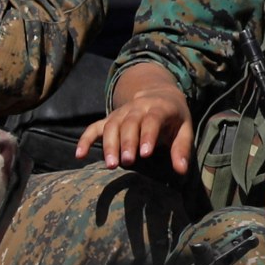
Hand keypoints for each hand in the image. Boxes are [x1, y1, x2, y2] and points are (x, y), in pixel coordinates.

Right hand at [76, 66, 192, 172]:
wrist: (159, 94)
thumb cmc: (174, 118)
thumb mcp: (184, 129)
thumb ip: (182, 149)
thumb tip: (181, 170)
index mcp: (159, 107)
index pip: (151, 120)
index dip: (147, 135)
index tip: (145, 154)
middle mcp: (137, 107)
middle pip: (129, 123)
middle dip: (126, 142)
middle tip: (126, 162)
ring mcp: (121, 112)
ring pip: (111, 126)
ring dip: (109, 145)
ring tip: (111, 164)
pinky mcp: (110, 119)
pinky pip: (94, 127)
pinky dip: (85, 139)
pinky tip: (79, 155)